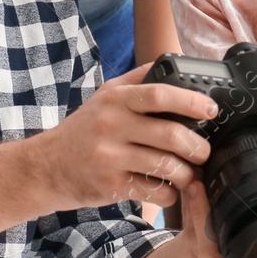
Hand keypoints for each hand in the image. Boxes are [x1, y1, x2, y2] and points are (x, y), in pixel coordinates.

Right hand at [34, 63, 216, 210]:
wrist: (45, 167)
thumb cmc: (82, 131)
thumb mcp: (104, 97)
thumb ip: (137, 81)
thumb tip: (174, 64)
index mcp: (115, 100)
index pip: (159, 94)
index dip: (191, 102)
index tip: (211, 110)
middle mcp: (111, 126)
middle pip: (169, 134)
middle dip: (197, 146)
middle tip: (203, 152)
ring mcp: (110, 157)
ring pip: (165, 166)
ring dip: (187, 173)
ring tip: (190, 174)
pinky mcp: (111, 185)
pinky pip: (153, 191)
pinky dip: (169, 193)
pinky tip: (169, 189)